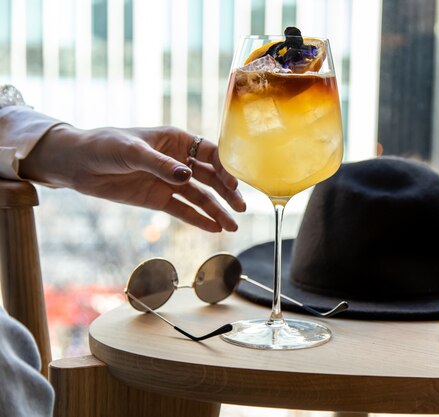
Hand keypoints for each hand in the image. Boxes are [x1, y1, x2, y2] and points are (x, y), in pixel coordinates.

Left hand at [19, 124, 245, 231]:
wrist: (77, 164)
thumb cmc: (104, 145)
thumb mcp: (131, 150)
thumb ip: (159, 164)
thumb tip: (185, 176)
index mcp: (175, 140)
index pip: (209, 152)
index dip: (224, 167)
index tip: (233, 183)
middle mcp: (178, 160)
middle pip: (210, 177)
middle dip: (227, 192)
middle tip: (241, 207)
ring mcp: (169, 181)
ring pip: (199, 197)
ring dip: (216, 210)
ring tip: (232, 226)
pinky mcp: (158, 199)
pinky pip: (182, 210)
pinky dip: (197, 219)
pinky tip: (213, 229)